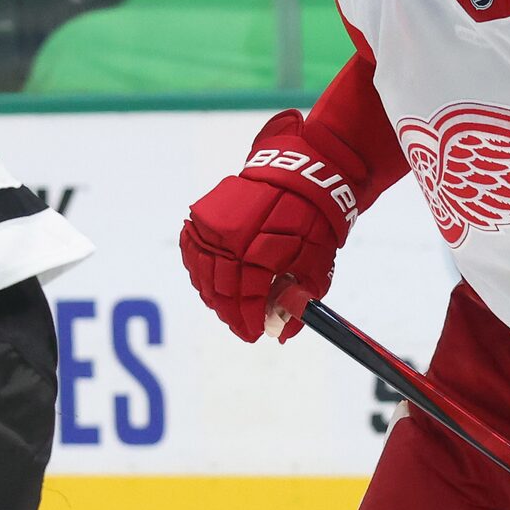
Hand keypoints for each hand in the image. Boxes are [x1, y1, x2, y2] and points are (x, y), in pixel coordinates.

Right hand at [180, 109, 359, 341]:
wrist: (300, 175)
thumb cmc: (313, 221)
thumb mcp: (316, 264)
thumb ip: (297, 301)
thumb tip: (282, 334)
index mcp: (260, 252)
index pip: (245, 299)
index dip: (249, 321)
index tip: (255, 334)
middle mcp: (231, 241)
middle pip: (220, 291)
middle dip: (231, 314)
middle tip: (241, 326)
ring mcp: (213, 227)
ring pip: (202, 274)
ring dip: (213, 296)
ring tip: (227, 307)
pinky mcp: (204, 216)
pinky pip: (193, 252)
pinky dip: (199, 271)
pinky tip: (210, 282)